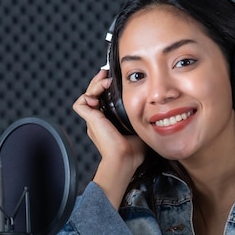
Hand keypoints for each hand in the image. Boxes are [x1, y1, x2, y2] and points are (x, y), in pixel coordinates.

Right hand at [73, 69, 145, 206]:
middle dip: (98, 82)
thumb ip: (141, 118)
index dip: (105, 88)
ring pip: (86, 96)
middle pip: (92, 94)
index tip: (112, 79)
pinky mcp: (90, 120)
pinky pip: (81, 103)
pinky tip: (100, 93)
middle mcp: (97, 120)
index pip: (102, 99)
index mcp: (106, 122)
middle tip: (106, 73)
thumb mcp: (140, 128)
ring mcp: (93, 120)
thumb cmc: (133, 151)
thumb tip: (153, 109)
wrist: (125, 160)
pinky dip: (88, 96)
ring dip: (95, 86)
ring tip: (106, 81)